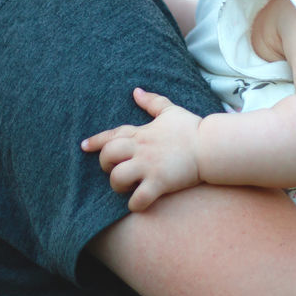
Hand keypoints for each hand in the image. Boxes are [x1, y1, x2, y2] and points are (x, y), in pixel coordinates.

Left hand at [82, 88, 202, 210]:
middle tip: (114, 170)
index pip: (111, 135)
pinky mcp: (160, 182)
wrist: (211, 146)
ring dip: (118, 186)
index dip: (95, 141)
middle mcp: (141, 149)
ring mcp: (149, 166)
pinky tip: (138, 203)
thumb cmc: (191, 128)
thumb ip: (151, 101)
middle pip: (108, 155)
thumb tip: (136, 91)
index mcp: (141, 133)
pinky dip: (134, 204)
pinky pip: (138, 198)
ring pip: (117, 178)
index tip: (84, 146)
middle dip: (105, 165)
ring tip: (127, 187)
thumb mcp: (170, 110)